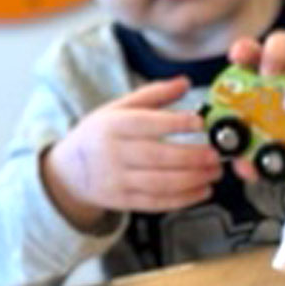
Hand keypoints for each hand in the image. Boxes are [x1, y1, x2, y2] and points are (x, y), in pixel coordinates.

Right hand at [40, 76, 224, 228]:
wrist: (68, 172)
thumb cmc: (99, 135)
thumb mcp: (118, 108)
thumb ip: (153, 95)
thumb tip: (185, 82)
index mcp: (113, 126)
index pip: (147, 124)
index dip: (176, 123)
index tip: (201, 122)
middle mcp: (113, 154)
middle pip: (158, 157)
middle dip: (192, 157)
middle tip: (216, 154)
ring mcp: (117, 181)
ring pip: (160, 183)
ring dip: (193, 179)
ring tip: (214, 172)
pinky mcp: (123, 201)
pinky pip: (157, 203)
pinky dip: (183, 199)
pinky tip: (202, 190)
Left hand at [226, 30, 284, 177]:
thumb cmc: (276, 135)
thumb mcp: (258, 147)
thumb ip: (247, 155)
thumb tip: (245, 167)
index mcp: (257, 77)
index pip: (250, 52)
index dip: (244, 48)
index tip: (237, 56)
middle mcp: (284, 70)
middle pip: (282, 43)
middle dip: (274, 55)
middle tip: (268, 77)